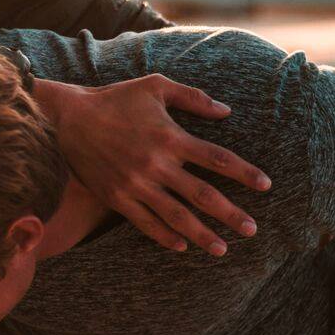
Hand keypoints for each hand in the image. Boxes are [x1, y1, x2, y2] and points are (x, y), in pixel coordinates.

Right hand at [35, 75, 269, 254]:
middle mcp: (156, 164)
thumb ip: (193, 98)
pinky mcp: (117, 198)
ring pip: (177, 216)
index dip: (244, 173)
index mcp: (170, 136)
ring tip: (222, 248)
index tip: (266, 185)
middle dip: (231, 214)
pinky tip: (182, 246)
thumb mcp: (155, 86)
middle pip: (203, 195)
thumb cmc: (115, 98)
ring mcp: (136, 184)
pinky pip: (146, 223)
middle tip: (252, 230)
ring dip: (202, 235)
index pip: (217, 158)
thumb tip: (226, 111)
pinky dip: (165, 237)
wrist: (68, 119)